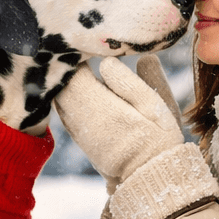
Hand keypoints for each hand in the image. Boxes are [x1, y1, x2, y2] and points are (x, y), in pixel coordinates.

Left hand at [55, 56, 184, 182]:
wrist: (148, 180)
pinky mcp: (78, 136)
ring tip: (81, 60)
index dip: (79, 52)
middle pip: (62, 83)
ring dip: (67, 79)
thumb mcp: (155, 110)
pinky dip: (67, 92)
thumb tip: (108, 61)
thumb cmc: (159, 141)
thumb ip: (132, 83)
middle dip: (68, 63)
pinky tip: (81, 83)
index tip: (89, 38)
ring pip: (59, 95)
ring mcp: (77, 129)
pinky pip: (64, 108)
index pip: (75, 72)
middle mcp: (82, 119)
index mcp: (102, 108)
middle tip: (81, 45)